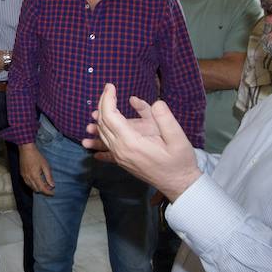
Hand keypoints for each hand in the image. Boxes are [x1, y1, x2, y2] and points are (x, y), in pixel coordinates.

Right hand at [18, 143, 54, 193]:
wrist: (26, 150)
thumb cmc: (37, 156)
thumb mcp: (45, 166)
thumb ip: (49, 177)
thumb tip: (52, 185)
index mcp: (35, 176)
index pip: (42, 189)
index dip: (48, 192)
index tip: (53, 193)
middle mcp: (28, 178)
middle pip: (36, 190)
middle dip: (44, 191)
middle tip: (50, 187)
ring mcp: (24, 177)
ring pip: (31, 187)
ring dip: (38, 188)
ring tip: (44, 184)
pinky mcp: (21, 174)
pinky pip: (27, 183)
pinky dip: (33, 185)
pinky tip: (37, 181)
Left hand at [89, 83, 201, 201]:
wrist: (180, 185)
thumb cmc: (180, 161)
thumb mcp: (177, 137)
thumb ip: (164, 117)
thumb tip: (150, 102)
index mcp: (131, 141)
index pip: (110, 116)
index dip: (107, 99)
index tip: (110, 86)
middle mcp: (121, 150)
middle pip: (103, 124)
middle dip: (102, 105)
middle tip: (107, 91)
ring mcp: (120, 158)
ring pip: (102, 137)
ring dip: (97, 124)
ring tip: (93, 114)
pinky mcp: (123, 163)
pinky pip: (106, 154)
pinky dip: (98, 148)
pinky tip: (90, 148)